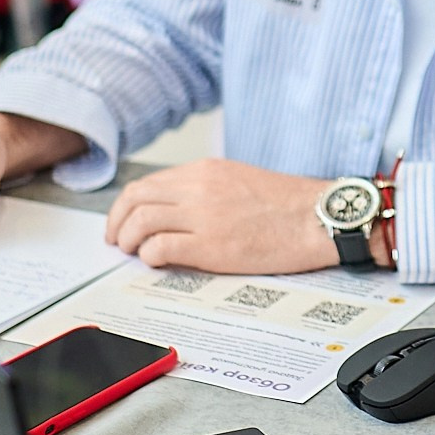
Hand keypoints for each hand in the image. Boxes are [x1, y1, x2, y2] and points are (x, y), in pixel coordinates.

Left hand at [102, 159, 338, 273]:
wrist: (317, 218)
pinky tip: (156, 263)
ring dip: (129, 240)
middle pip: (135, 199)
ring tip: (134, 254)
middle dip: (117, 222)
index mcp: (204, 171)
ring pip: (141, 223)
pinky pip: (160, 248)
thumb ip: (206, 189)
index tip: (123, 221)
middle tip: (117, 241)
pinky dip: (150, 257)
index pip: (148, 184)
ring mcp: (203, 216)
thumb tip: (177, 210)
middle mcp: (198, 188)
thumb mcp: (240, 180)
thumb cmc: (288, 205)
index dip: (126, 206)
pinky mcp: (210, 246)